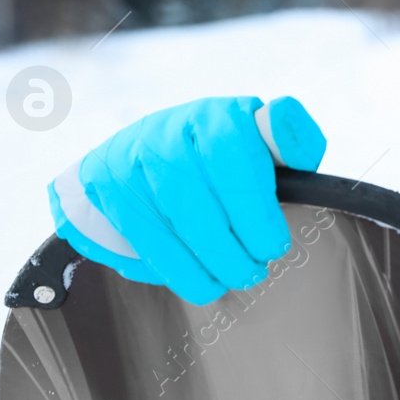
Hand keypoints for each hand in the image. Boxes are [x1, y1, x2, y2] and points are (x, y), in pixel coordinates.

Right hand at [47, 95, 325, 304]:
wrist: (154, 142)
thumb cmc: (225, 150)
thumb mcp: (265, 137)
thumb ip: (292, 141)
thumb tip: (297, 155)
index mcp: (214, 116)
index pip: (233, 163)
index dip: (255, 213)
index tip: (274, 246)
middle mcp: (166, 131)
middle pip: (195, 202)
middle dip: (227, 249)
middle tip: (252, 272)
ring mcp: (128, 158)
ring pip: (162, 225)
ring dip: (197, 266)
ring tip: (225, 282)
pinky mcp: (102, 185)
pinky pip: (135, 237)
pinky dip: (167, 267)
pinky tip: (193, 280)